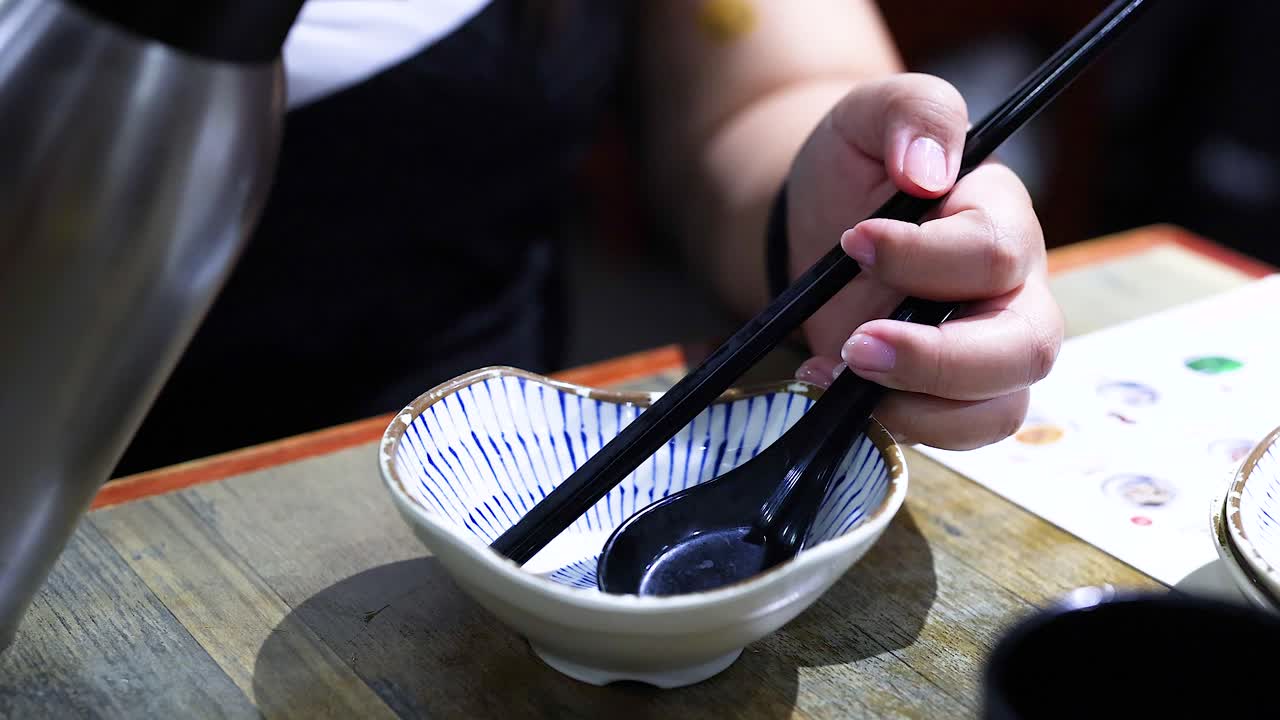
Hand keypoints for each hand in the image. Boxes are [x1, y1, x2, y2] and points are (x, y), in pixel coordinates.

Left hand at [784, 73, 1063, 449]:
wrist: (820, 222)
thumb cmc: (857, 169)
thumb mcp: (871, 115)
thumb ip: (912, 112)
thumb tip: (929, 165)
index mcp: (1000, 216)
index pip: (993, 252)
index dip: (923, 258)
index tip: (853, 242)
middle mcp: (1013, 290)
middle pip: (1025, 347)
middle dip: (938, 359)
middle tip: (856, 345)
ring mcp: (988, 349)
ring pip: (1001, 407)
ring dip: (919, 406)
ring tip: (838, 371)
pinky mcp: (952, 395)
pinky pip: (958, 434)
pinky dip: (899, 425)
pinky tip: (836, 393)